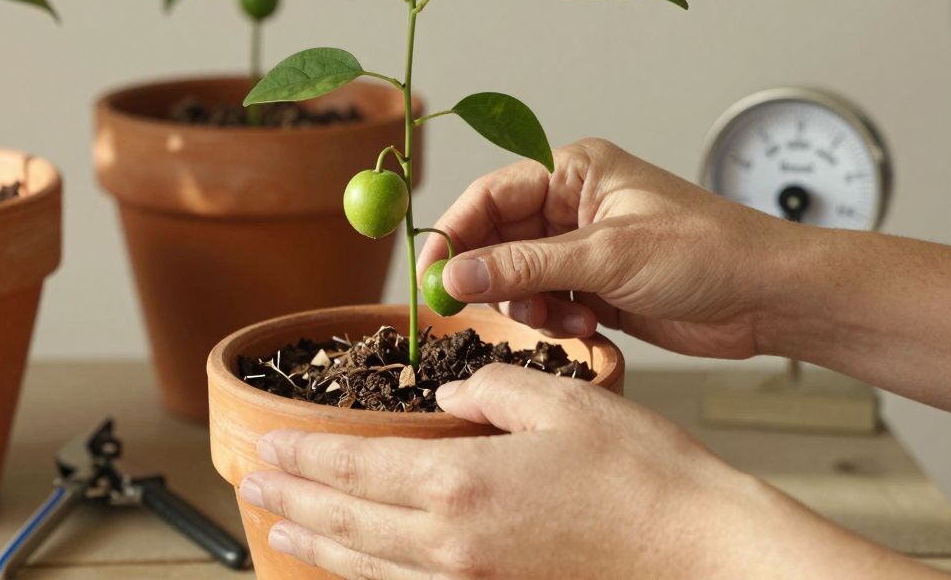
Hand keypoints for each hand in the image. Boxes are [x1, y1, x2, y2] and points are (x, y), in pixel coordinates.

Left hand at [238, 364, 940, 578]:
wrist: (698, 550)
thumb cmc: (642, 475)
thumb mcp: (562, 401)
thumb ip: (492, 389)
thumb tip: (458, 393)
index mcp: (461, 481)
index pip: (355, 466)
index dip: (304, 456)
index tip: (266, 447)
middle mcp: (452, 541)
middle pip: (347, 520)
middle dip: (294, 500)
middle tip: (252, 486)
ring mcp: (473, 579)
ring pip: (370, 564)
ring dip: (320, 544)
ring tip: (283, 530)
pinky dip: (371, 574)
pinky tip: (361, 566)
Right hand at [417, 138, 800, 358]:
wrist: (766, 297)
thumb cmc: (708, 251)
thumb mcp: (609, 256)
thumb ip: (527, 266)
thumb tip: (458, 273)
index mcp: (574, 171)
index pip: (490, 195)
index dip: (455, 233)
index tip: (431, 274)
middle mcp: (573, 205)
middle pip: (497, 240)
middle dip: (493, 277)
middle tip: (486, 307)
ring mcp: (583, 249)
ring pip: (518, 279)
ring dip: (530, 304)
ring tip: (567, 315)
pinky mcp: (596, 288)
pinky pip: (547, 305)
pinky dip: (556, 321)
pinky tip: (591, 325)